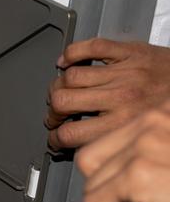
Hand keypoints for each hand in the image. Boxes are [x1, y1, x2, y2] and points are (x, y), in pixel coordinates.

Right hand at [46, 39, 169, 149]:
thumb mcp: (148, 140)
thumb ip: (119, 146)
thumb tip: (92, 154)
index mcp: (125, 124)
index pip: (72, 134)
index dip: (56, 138)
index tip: (56, 138)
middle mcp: (121, 98)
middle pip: (64, 102)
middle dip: (52, 112)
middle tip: (54, 115)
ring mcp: (124, 72)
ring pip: (71, 76)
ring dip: (57, 86)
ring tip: (59, 91)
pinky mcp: (131, 51)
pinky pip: (91, 47)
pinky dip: (73, 52)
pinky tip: (67, 60)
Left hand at [76, 101, 169, 201]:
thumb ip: (152, 166)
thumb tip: (114, 191)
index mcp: (165, 113)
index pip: (113, 140)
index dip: (113, 173)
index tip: (117, 199)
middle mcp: (154, 119)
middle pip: (93, 158)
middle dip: (105, 189)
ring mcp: (143, 144)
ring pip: (93, 184)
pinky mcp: (136, 173)